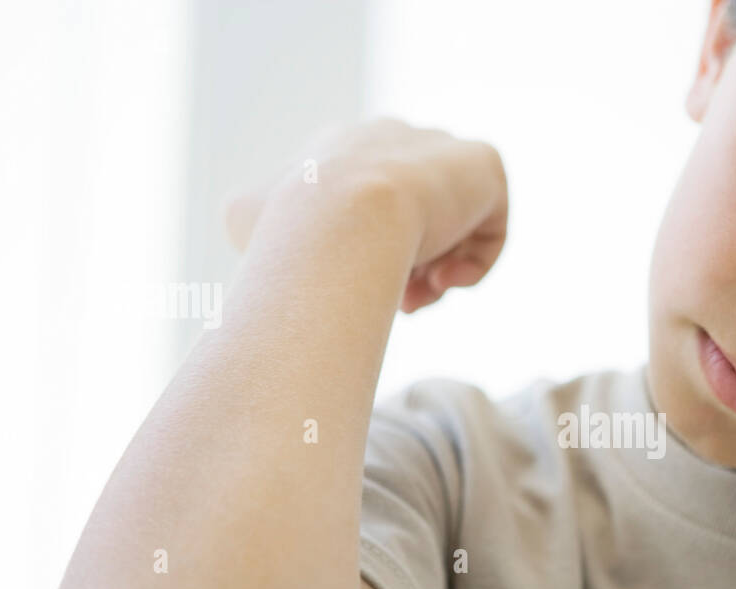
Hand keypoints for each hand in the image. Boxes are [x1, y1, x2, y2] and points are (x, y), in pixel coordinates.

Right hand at [223, 118, 508, 313]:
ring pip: (452, 226)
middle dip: (404, 266)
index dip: (368, 254)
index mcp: (338, 147)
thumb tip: (256, 240)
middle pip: (412, 218)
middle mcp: (390, 138)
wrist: (340, 219)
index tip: (361, 288)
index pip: (365, 204)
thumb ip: (254, 222)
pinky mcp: (482, 166)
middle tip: (399, 303)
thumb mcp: (244, 221)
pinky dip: (473, 263)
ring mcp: (439, 149)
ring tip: (418, 296)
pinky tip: (446, 280)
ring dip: (437, 272)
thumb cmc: (287, 231)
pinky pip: (490, 223)